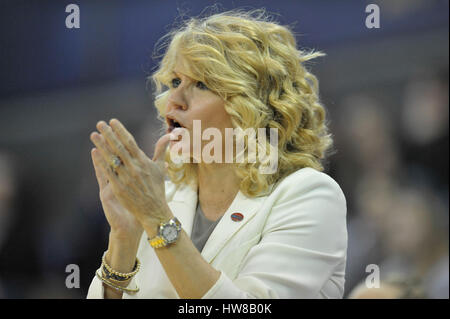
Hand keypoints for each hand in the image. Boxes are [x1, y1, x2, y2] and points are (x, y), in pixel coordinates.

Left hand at [90, 119, 172, 234]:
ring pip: (111, 158)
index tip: (113, 121)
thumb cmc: (157, 188)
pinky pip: (108, 172)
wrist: (153, 210)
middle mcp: (134, 168)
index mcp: (143, 161)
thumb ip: (161, 150)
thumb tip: (169, 135)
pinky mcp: (118, 188)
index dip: (120, 131)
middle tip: (100, 123)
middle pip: (118, 147)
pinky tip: (95, 153)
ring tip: (94, 135)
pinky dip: (101, 162)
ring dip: (101, 145)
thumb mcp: (160, 168)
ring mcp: (125, 178)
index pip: (130, 142)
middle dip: (108, 134)